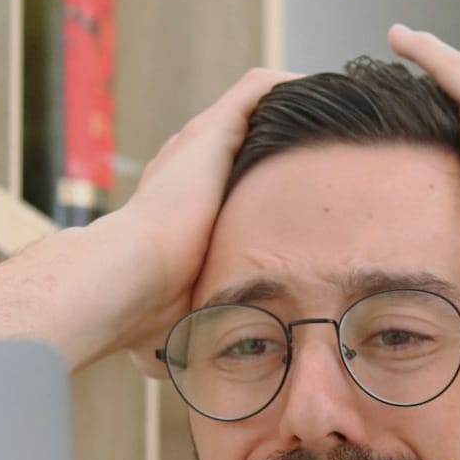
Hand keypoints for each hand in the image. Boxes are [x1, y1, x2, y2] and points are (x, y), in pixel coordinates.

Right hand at [95, 66, 300, 377]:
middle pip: (240, 141)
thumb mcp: (173, 330)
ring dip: (292, 112)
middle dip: (283, 147)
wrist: (123, 284)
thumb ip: (184, 338)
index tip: (293, 202)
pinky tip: (323, 94)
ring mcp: (195, 147)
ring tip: (336, 119)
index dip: (257, 188)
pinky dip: (288, 87)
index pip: (219, 184)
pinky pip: (258, 90)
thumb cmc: (144, 318)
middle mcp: (183, 169)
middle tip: (329, 157)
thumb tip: (178, 373)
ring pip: (252, 109)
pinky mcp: (210, 133)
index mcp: (175, 209)